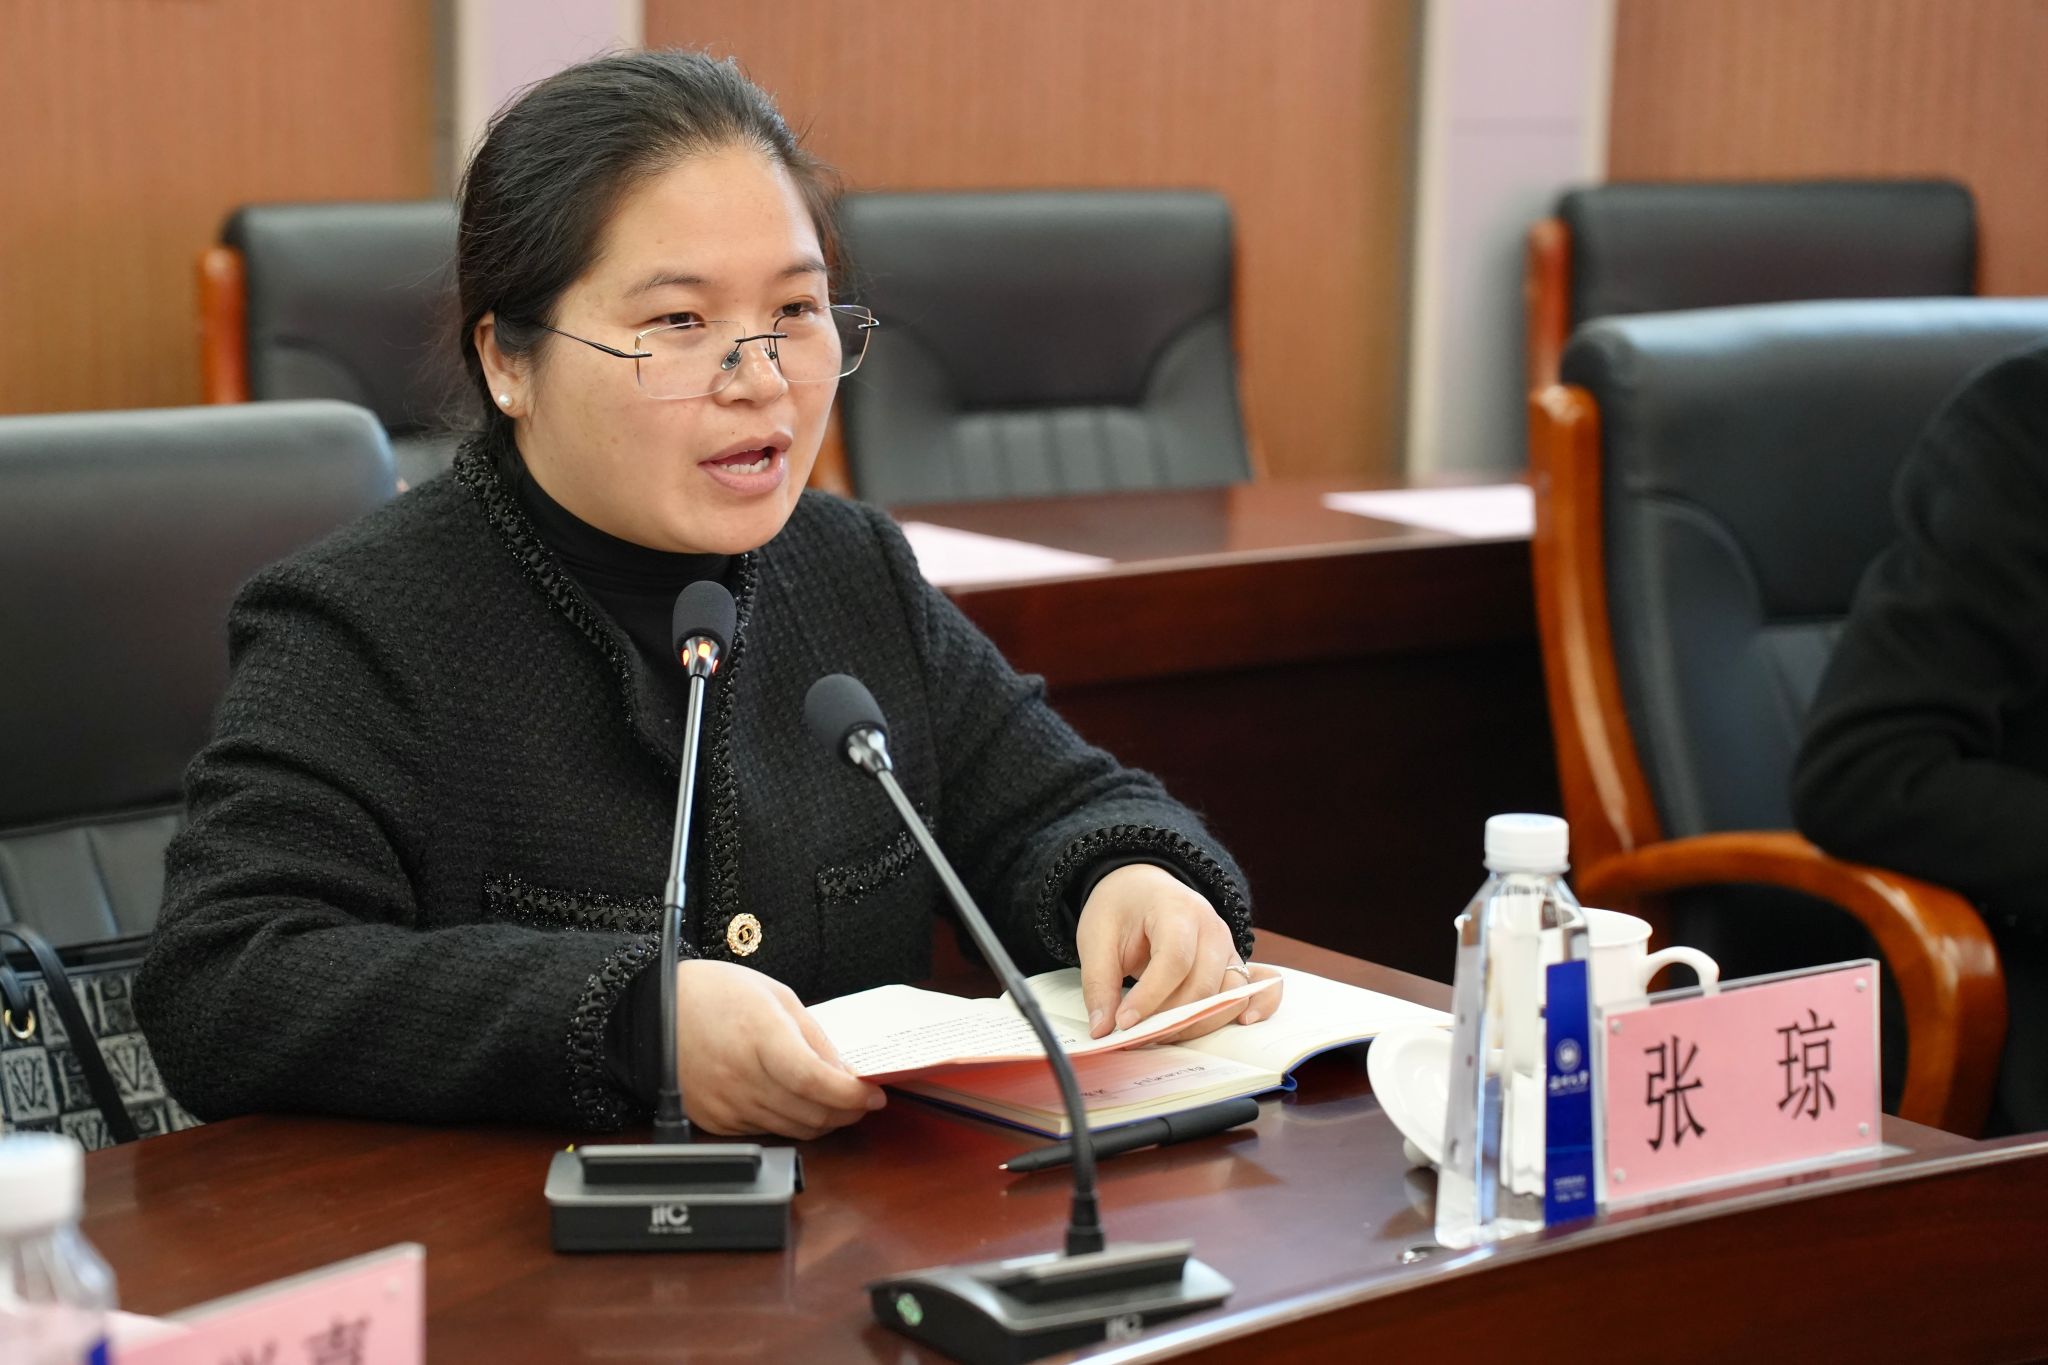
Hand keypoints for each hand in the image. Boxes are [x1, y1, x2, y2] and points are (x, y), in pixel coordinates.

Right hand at [670, 959, 884, 1138]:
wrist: (653, 1012)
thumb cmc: (715, 994)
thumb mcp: (776, 997)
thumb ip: (814, 1037)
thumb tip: (846, 1072)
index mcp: (760, 1037)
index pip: (815, 1081)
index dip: (851, 1095)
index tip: (873, 1095)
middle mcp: (742, 1077)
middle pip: (810, 1114)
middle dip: (846, 1111)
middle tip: (862, 1100)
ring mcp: (726, 1104)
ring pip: (793, 1130)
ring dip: (822, 1121)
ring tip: (835, 1103)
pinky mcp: (715, 1121)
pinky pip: (765, 1131)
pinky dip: (789, 1122)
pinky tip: (795, 1103)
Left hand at [1075, 864, 1284, 1040]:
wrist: (1143, 888)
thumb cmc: (1121, 909)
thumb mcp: (1096, 938)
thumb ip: (1099, 985)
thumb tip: (1101, 1030)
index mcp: (1176, 909)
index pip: (1174, 959)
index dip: (1151, 997)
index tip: (1124, 1023)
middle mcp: (1211, 927)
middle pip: (1203, 984)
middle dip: (1170, 1018)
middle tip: (1136, 1036)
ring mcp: (1228, 946)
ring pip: (1229, 995)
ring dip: (1198, 1023)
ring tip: (1162, 1035)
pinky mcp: (1234, 964)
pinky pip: (1259, 987)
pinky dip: (1259, 1006)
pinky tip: (1243, 1023)